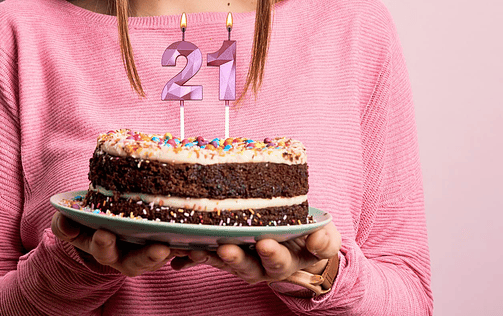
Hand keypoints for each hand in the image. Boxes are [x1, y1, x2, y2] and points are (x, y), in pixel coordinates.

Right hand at [51, 212, 186, 276]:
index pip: (103, 249)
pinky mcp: (162, 245)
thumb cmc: (87, 221)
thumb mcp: (72, 222)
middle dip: (147, 257)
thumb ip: (65, 224)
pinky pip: (176, 249)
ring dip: (173, 254)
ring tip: (184, 246)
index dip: (103, 243)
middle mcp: (124, 255)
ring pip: (159, 259)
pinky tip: (201, 239)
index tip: (104, 232)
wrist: (104, 222)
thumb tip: (64, 223)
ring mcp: (143, 252)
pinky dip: (187, 248)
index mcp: (103, 248)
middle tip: (159, 248)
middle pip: (136, 263)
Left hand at [171, 222, 340, 284]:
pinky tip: (178, 255)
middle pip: (246, 267)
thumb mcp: (324, 236)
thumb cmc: (310, 234)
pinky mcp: (223, 251)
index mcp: (284, 260)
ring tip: (197, 249)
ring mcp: (240, 258)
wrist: (297, 238)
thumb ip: (324, 240)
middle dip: (236, 259)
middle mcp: (260, 265)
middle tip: (227, 249)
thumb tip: (318, 240)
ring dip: (210, 256)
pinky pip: (206, 255)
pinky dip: (191, 256)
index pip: (278, 261)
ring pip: (223, 261)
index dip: (272, 254)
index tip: (265, 244)